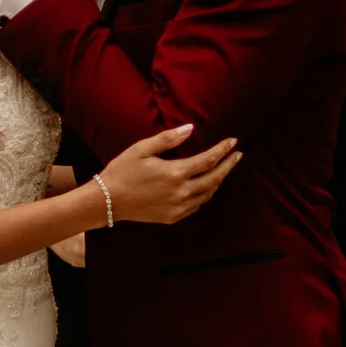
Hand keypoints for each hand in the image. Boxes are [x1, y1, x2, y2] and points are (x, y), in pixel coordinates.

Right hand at [95, 125, 241, 227]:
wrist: (107, 201)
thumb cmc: (122, 170)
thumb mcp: (142, 149)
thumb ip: (168, 139)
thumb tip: (190, 128)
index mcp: (176, 173)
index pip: (208, 160)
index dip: (223, 150)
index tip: (233, 142)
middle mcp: (181, 193)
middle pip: (214, 179)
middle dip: (228, 166)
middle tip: (238, 155)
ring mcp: (178, 207)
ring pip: (207, 194)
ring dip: (218, 181)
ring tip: (223, 169)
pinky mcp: (172, 217)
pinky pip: (196, 206)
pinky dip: (205, 195)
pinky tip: (204, 187)